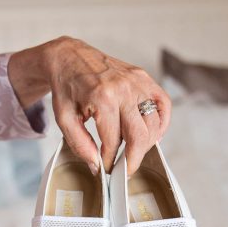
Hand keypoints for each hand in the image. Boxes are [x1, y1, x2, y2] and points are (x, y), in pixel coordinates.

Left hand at [8, 37, 170, 174]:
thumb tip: (96, 166)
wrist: (69, 57)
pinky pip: (163, 104)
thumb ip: (79, 144)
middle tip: (125, 169)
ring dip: (147, 143)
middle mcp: (124, 88)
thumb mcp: (64, 118)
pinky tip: (151, 134)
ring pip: (154, 122)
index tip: (106, 168)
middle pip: (140, 135)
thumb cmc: (66, 87)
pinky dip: (162, 122)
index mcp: (102, 98)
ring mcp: (137, 81)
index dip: (110, 159)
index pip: (113, 140)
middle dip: (133, 158)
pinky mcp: (144, 77)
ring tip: (133, 152)